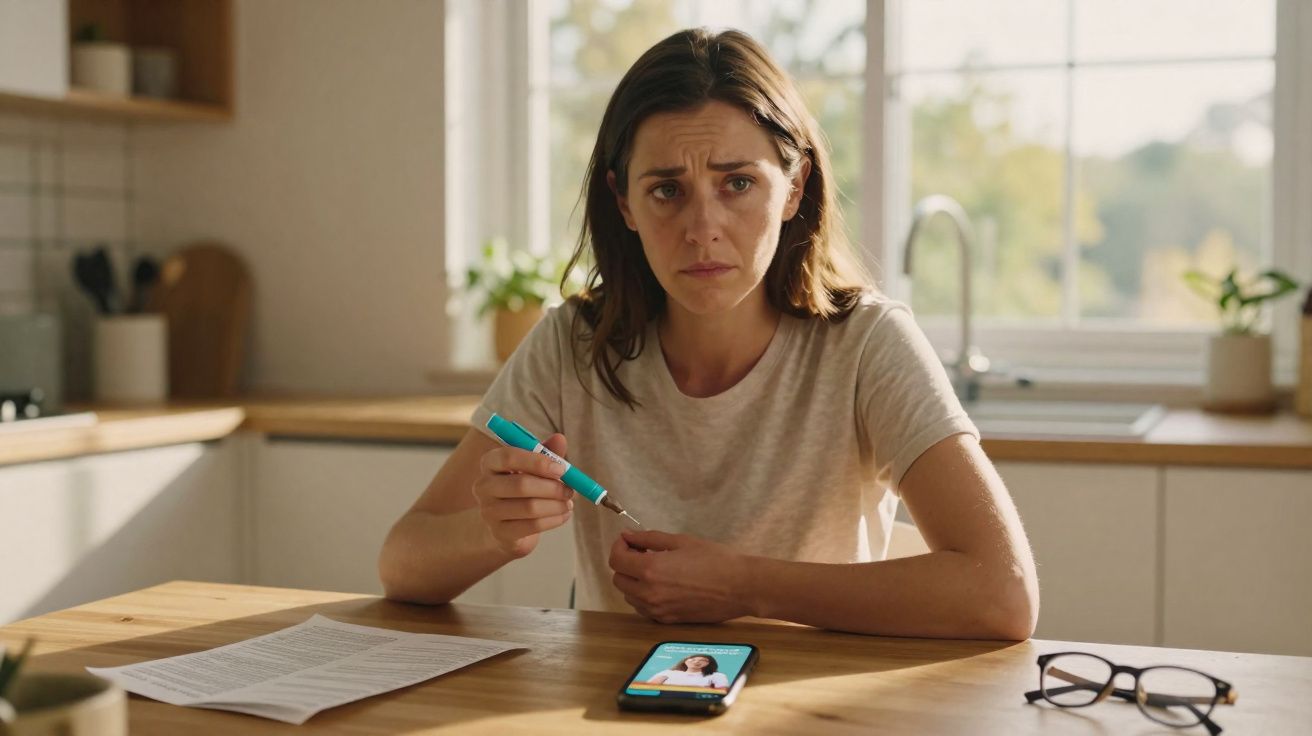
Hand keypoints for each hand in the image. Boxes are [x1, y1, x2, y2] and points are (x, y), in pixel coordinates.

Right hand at [473, 433, 572, 557]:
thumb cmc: (523, 488)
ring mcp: (488, 511)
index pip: (509, 457)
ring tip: (568, 502)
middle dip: (552, 487)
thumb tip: (560, 438)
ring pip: (529, 507)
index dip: (538, 462)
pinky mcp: (499, 532)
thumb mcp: (534, 467)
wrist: (507, 525)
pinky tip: (564, 515)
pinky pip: (532, 526)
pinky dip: (554, 520)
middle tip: (571, 490)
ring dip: (556, 505)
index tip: (562, 469)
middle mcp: (483, 486)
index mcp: (490, 462)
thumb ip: (546, 452)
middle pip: (521, 484)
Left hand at [608, 530, 753, 623]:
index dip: (618, 548)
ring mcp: (658, 610)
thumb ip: (649, 538)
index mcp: (651, 570)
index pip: (616, 560)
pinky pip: (643, 608)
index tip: (629, 542)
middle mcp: (649, 593)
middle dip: (625, 564)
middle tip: (642, 553)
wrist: (740, 587)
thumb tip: (627, 535)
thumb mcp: (681, 541)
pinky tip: (662, 586)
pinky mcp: (668, 621)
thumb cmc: (715, 559)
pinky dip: (644, 596)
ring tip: (654, 569)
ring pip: (629, 596)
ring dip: (633, 581)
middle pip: (619, 579)